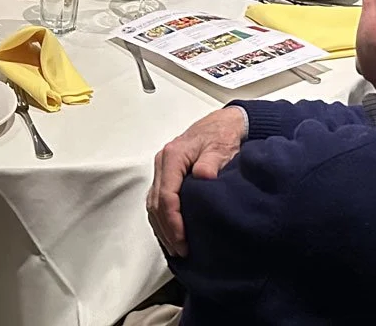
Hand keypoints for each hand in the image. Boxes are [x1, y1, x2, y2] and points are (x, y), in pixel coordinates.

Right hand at [146, 107, 246, 255]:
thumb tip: (203, 175)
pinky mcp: (166, 174)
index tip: (183, 239)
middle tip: (180, 250)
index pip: (166, 195)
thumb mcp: (220, 147)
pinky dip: (162, 219)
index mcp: (173, 156)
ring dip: (162, 227)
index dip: (173, 221)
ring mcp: (162, 168)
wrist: (222, 124)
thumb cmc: (222, 135)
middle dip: (166, 230)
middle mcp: (162, 162)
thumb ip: (211, 161)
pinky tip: (171, 233)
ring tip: (175, 248)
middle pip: (156, 203)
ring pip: (153, 204)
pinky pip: (158, 200)